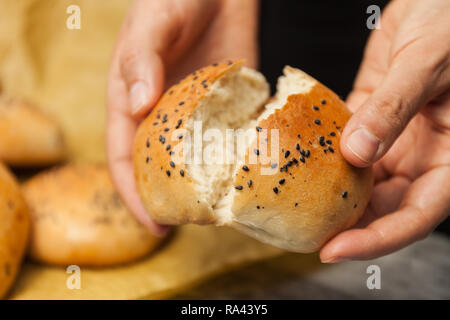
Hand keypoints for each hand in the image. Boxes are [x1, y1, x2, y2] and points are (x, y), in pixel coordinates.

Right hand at [106, 0, 258, 234]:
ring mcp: (195, 113)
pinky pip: (226, 140)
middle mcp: (160, 113)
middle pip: (159, 168)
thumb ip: (140, 59)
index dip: (134, 196)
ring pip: (194, 160)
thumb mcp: (152, 22)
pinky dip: (232, 162)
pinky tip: (245, 179)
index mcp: (131, 100)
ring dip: (203, 188)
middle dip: (171, 201)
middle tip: (194, 226)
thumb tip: (137, 104)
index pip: (125, 158)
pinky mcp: (226, 106)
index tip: (155, 225)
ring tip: (222, 212)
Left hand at [321, 0, 449, 261]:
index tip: (334, 249)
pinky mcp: (369, 117)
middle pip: (384, 207)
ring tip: (293, 205)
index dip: (377, 239)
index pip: (417, 215)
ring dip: (330, 195)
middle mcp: (422, 153)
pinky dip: (322, 155)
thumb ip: (393, 108)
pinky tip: (297, 160)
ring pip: (361, 181)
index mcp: (449, 156)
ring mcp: (394, 138)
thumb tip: (357, 152)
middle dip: (347, 227)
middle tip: (303, 234)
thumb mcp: (428, 62)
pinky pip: (343, 145)